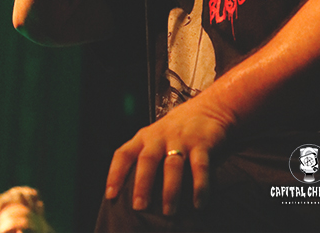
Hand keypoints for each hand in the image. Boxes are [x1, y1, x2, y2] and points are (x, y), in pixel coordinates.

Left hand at [105, 92, 233, 215]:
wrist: (209, 108)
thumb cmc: (177, 130)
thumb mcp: (157, 137)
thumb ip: (146, 157)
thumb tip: (132, 195)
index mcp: (145, 137)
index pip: (125, 153)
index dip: (115, 173)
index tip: (111, 195)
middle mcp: (160, 137)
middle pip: (147, 159)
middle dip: (142, 183)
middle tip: (139, 206)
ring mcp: (181, 139)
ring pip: (173, 165)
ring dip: (170, 189)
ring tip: (169, 211)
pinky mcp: (202, 143)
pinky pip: (200, 166)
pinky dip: (199, 186)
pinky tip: (198, 203)